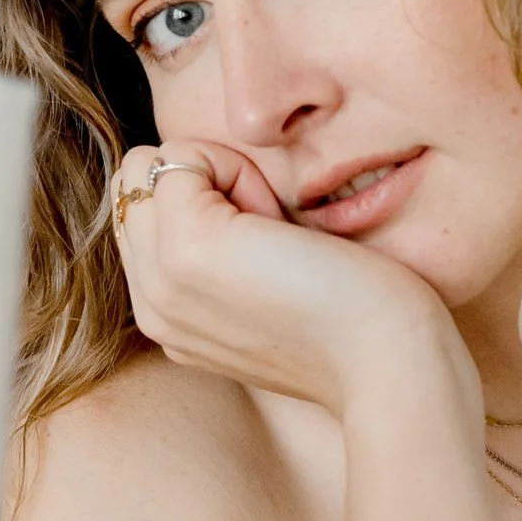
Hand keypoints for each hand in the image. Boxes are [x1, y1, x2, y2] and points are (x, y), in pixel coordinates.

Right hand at [110, 142, 454, 418]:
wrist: (386, 364)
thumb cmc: (354, 318)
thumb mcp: (267, 289)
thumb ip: (222, 253)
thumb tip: (213, 183)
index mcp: (166, 318)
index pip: (142, 214)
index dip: (207, 203)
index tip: (270, 246)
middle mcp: (151, 306)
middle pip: (135, 187)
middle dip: (203, 183)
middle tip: (273, 234)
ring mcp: (161, 281)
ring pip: (149, 168)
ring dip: (219, 175)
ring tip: (275, 231)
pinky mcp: (186, 250)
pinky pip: (180, 157)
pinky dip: (235, 167)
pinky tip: (279, 224)